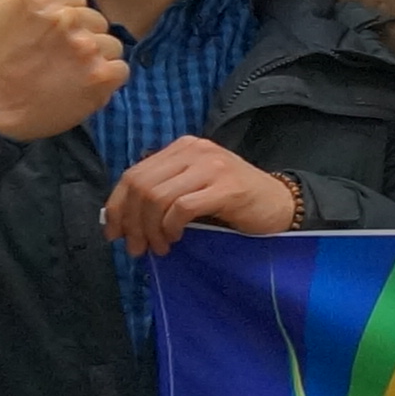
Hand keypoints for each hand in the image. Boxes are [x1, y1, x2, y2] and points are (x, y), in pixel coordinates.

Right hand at [0, 0, 126, 140]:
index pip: (78, 1)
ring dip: (99, 57)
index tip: (60, 35)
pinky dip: (109, 77)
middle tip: (66, 56)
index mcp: (42, 0)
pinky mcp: (101, 75)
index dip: (71, 19)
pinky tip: (90, 84)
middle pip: (97, 21)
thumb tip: (53, 3)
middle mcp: (67, 20)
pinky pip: (121, 69)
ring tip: (77, 72)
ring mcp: (87, 47)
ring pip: (112, 45)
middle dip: (85, 36)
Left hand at [100, 135, 298, 256]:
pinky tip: (176, 238)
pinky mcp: (227, 187)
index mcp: (182, 147)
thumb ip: (163, 192)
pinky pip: (182, 208)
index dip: (117, 206)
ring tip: (158, 247)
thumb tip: (121, 218)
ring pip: (158, 196)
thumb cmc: (234, 201)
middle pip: (142, 185)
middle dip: (132, 222)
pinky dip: (171, 227)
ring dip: (150, 229)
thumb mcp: (193, 188)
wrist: (281, 204)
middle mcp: (195, 150)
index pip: (134, 173)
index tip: (114, 233)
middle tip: (136, 248)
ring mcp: (212, 166)